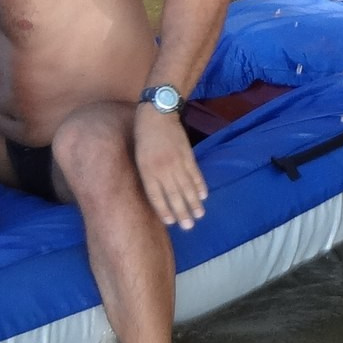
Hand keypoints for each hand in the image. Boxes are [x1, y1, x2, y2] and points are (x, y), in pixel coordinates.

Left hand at [133, 105, 207, 229]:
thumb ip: (148, 175)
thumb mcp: (139, 158)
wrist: (157, 115)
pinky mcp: (187, 155)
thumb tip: (158, 193)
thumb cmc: (144, 137)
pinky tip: (203, 196)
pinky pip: (195, 174)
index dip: (164, 210)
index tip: (170, 223)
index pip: (156, 196)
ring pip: (187, 187)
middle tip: (189, 227)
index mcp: (148, 171)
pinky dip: (200, 185)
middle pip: (174, 195)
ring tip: (199, 215)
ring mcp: (177, 162)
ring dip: (194, 203)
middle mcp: (163, 169)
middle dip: (182, 212)